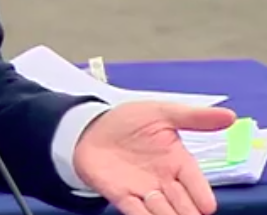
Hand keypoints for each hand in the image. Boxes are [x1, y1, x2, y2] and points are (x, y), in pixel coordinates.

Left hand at [75, 101, 235, 214]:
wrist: (89, 125)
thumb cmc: (128, 120)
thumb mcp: (161, 113)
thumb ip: (194, 117)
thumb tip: (229, 116)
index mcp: (179, 163)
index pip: (198, 185)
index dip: (202, 195)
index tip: (206, 205)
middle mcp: (165, 181)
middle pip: (184, 206)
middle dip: (185, 210)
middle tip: (182, 207)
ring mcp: (144, 191)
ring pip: (164, 213)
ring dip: (165, 214)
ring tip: (160, 204)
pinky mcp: (122, 197)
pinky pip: (136, 214)